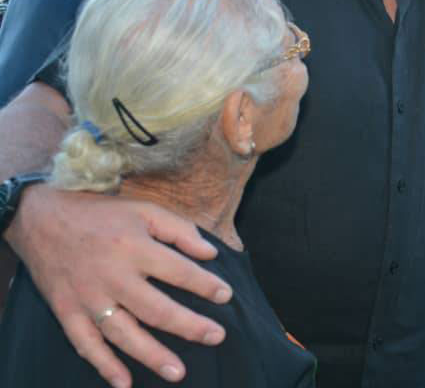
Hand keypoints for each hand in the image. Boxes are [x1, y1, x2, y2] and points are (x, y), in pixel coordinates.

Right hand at [5, 186, 232, 386]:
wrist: (41, 219)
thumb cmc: (101, 214)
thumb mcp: (144, 209)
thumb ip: (180, 230)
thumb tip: (211, 253)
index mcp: (134, 247)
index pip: (178, 271)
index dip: (205, 285)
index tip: (226, 296)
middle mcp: (112, 276)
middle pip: (156, 309)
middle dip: (189, 326)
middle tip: (217, 337)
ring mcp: (88, 298)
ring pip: (123, 334)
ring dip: (151, 355)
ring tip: (177, 372)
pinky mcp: (67, 311)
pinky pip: (85, 344)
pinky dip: (104, 366)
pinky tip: (124, 383)